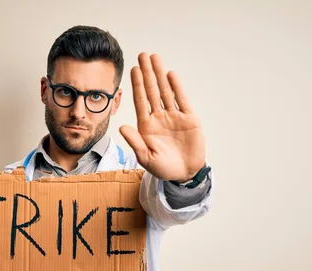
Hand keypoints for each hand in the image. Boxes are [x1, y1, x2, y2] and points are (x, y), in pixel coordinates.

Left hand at [119, 53, 205, 181]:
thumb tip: (122, 128)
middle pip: (151, 91)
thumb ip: (135, 142)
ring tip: (155, 58)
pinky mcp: (189, 119)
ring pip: (166, 91)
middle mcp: (159, 117)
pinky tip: (170, 75)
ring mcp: (174, 116)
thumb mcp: (145, 157)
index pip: (140, 100)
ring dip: (160, 75)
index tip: (133, 69)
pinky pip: (181, 100)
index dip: (137, 85)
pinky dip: (176, 87)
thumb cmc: (162, 168)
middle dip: (147, 73)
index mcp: (146, 125)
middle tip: (143, 55)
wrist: (184, 174)